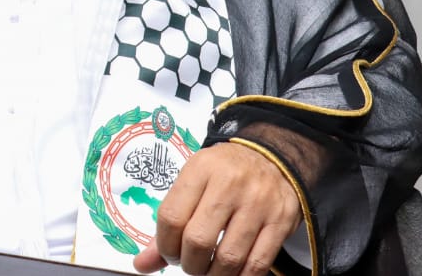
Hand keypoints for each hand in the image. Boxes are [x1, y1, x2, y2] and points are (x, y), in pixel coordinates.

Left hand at [132, 142, 301, 275]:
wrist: (273, 157)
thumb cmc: (225, 173)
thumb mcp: (194, 182)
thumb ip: (169, 223)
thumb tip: (141, 265)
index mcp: (201, 169)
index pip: (171, 217)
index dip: (164, 245)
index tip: (170, 252)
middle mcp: (229, 184)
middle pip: (198, 240)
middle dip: (189, 264)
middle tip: (190, 263)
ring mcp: (258, 203)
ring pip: (228, 258)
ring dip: (213, 275)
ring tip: (209, 270)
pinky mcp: (280, 222)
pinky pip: (257, 264)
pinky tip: (231, 274)